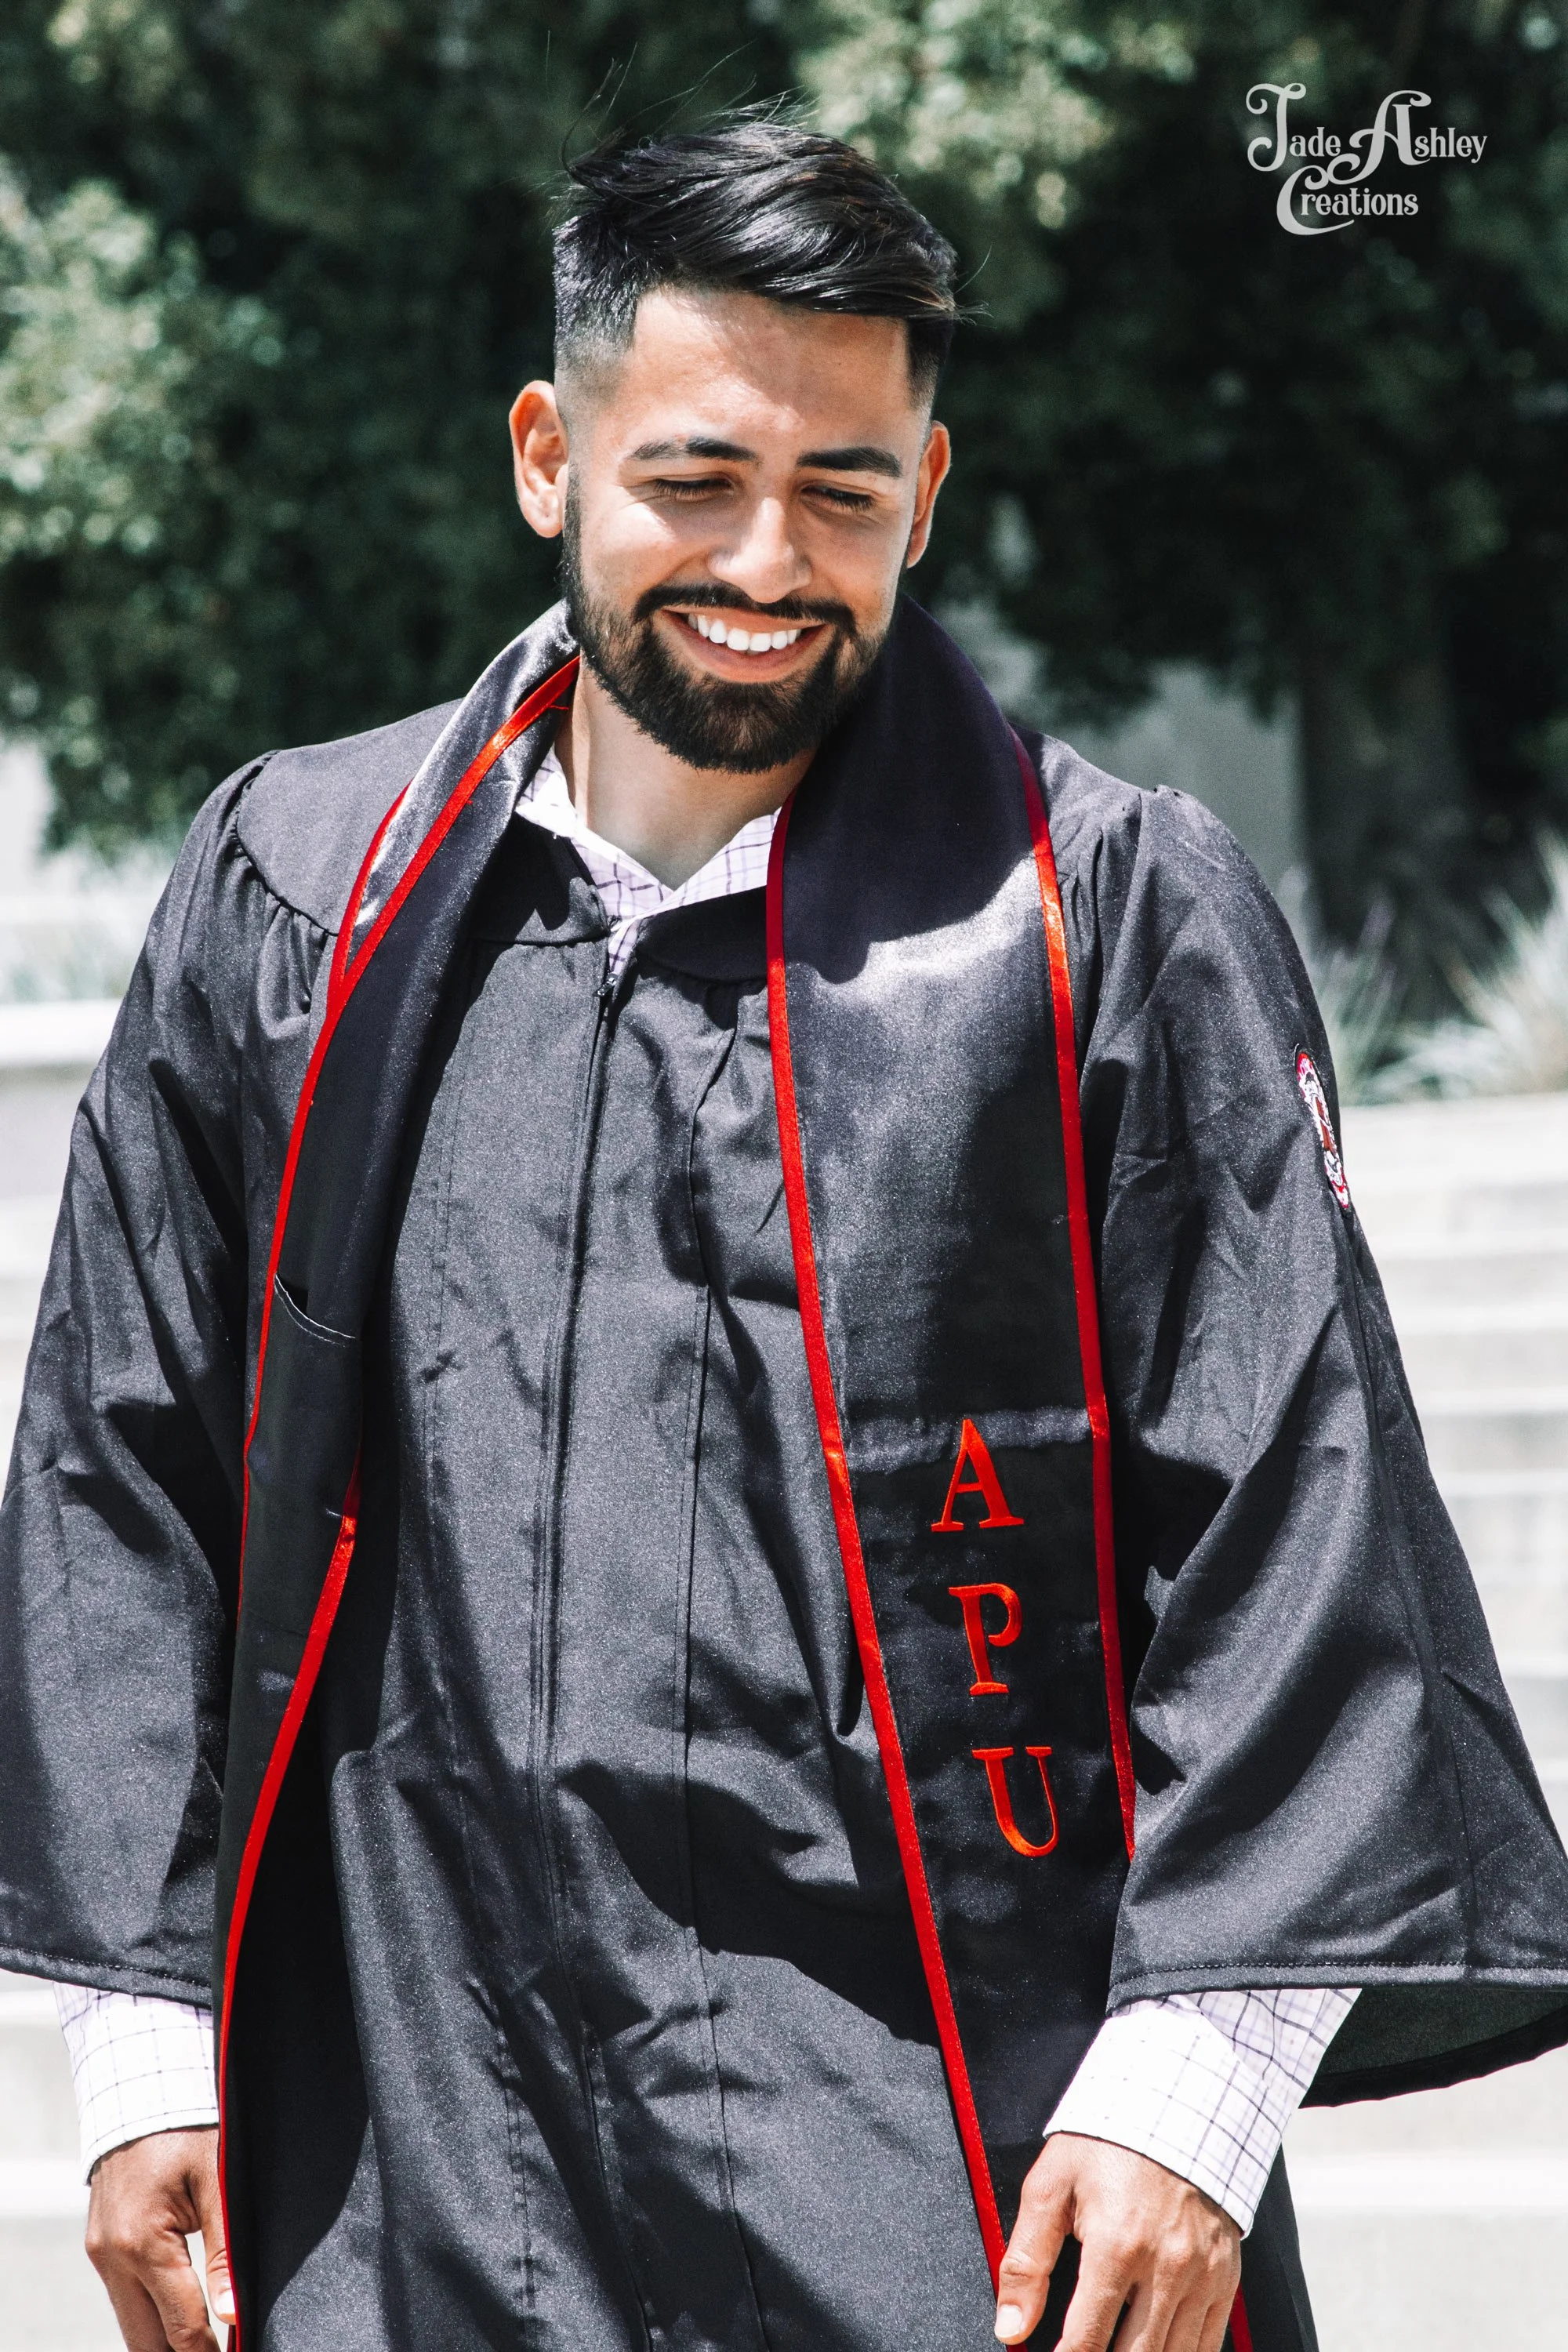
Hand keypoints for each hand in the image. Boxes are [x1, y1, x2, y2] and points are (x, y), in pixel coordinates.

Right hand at [85, 2126, 232, 2351]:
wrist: (141, 2091)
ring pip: (131, 2324)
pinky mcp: (99, 2246)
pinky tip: (176, 2317)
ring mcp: (100, 2253)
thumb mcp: (218, 2182)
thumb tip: (232, 2312)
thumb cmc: (188, 2129)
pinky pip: (123, 2297)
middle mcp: (112, 2256)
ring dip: (162, 2339)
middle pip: (145, 2340)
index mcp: (143, 2242)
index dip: (209, 2350)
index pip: (180, 2325)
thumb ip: (226, 2252)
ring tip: (203, 2342)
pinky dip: (148, 2314)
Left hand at [994, 2133, 1240, 2351]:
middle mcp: (1166, 2266)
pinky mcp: (1225, 2276)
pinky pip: (1207, 2343)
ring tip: (1115, 2349)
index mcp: (1117, 2244)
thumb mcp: (1051, 2186)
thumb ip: (1026, 2261)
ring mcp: (1203, 2274)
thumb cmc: (1108, 2142)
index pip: (1086, 2340)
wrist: (1176, 2103)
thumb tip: (1010, 2326)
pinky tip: (1154, 2349)